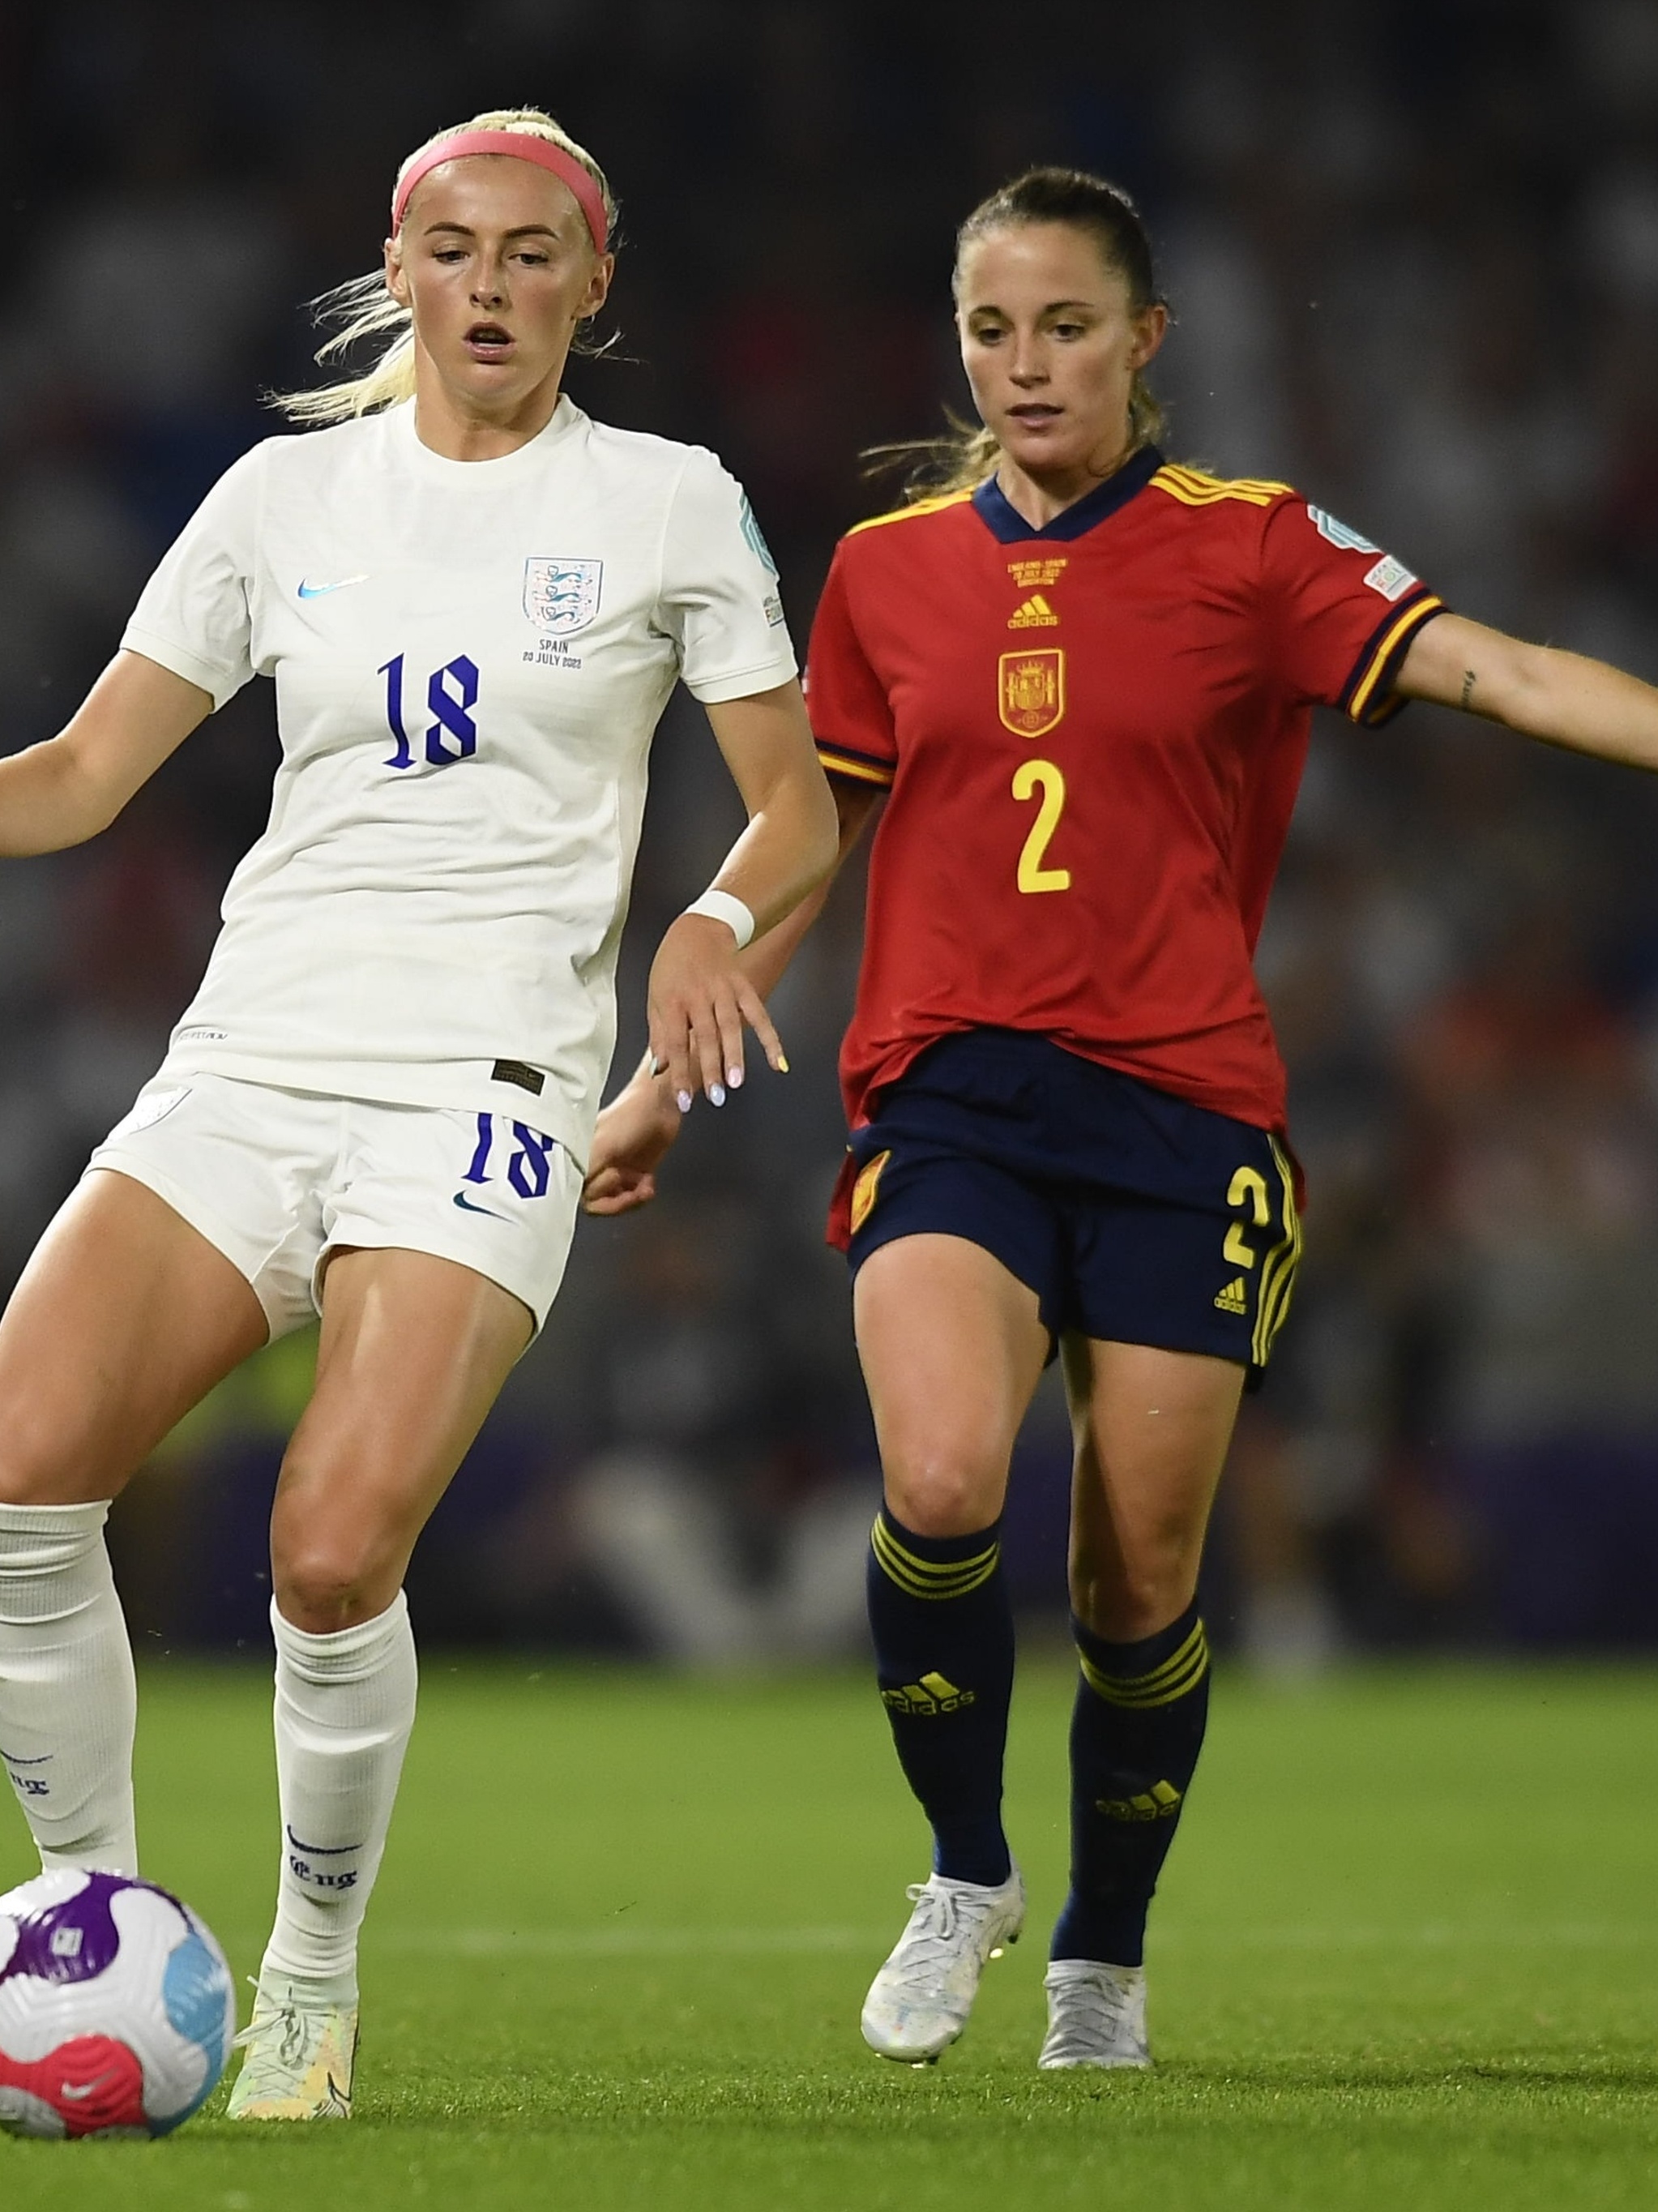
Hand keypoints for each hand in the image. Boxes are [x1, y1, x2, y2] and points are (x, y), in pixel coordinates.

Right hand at [582, 1076, 682, 1215]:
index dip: (595, 1194)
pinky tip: (649, 1183)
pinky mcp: (633, 1173)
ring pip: (613, 1202)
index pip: (575, 1190)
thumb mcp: (603, 1144)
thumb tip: (575, 1190)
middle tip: (631, 1189)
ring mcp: (614, 1170)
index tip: (612, 1183)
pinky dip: (641, 1195)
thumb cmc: (630, 1115)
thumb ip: (587, 1169)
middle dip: (616, 1201)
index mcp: (580, 1157)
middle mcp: (594, 1165)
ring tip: (644, 1188)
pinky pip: (631, 1197)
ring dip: (631, 1200)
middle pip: (595, 1202)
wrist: (662, 1104)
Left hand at [645, 911, 786, 1112]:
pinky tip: (777, 1062)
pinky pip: (760, 1015)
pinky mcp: (744, 987)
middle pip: (706, 1037)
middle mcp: (699, 996)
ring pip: (731, 1027)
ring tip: (737, 1082)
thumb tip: (661, 1069)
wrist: (697, 929)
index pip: (676, 1043)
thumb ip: (659, 1034)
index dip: (679, 1073)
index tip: (683, 1100)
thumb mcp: (655, 997)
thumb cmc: (672, 966)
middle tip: (715, 1097)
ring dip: (736, 1056)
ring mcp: (724, 991)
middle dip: (710, 1069)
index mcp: (672, 1000)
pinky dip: (770, 1039)